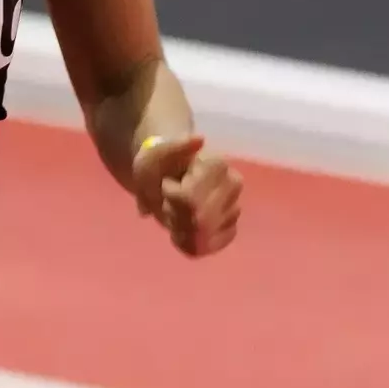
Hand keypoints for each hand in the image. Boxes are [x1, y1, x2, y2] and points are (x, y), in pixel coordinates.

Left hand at [132, 135, 242, 256]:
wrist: (167, 174)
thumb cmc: (159, 164)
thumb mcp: (153, 153)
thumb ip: (173, 147)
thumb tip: (200, 139)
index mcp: (218, 164)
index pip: (189, 200)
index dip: (169, 196)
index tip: (167, 183)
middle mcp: (233, 186)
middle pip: (198, 222)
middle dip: (174, 215)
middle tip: (170, 200)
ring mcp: (234, 209)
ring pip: (200, 238)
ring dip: (179, 228)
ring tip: (177, 209)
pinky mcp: (230, 230)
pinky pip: (205, 248)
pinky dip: (187, 242)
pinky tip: (183, 227)